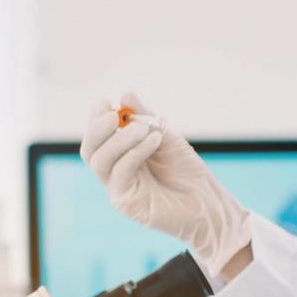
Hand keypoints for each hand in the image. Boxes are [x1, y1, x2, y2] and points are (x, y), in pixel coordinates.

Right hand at [80, 93, 249, 278]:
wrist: (206, 201)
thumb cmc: (186, 169)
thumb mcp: (165, 135)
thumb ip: (145, 116)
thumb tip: (125, 94)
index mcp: (120, 154)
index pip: (97, 135)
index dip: (95, 118)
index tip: (105, 102)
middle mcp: (114, 171)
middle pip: (90, 149)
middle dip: (97, 129)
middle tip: (112, 115)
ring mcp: (118, 188)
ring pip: (100, 161)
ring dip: (119, 140)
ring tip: (143, 128)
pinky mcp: (126, 202)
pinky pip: (120, 173)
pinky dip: (134, 153)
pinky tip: (153, 141)